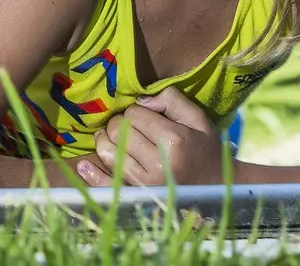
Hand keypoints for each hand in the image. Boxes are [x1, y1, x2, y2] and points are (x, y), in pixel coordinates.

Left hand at [92, 88, 224, 186]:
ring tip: (111, 139)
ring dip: (105, 142)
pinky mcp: (136, 199)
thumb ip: (171, 100)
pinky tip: (84, 166)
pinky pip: (106, 184)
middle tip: (127, 127)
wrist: (215, 189)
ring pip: (107, 154)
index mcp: (173, 142)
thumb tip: (139, 101)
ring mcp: (144, 185)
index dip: (135, 112)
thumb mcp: (198, 120)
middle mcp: (157, 165)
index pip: (133, 115)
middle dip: (118, 124)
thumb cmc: (206, 151)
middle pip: (117, 132)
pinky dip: (92, 175)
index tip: (144, 118)